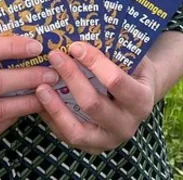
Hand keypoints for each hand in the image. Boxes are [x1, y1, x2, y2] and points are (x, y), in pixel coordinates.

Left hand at [35, 42, 157, 154]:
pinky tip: (41, 100)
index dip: (94, 62)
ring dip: (55, 107)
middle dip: (71, 77)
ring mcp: (108, 140)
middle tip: (54, 57)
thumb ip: (114, 51)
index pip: (115, 81)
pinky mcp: (91, 147)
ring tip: (40, 87)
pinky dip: (52, 118)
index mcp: (142, 100)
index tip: (75, 46)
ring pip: (76, 130)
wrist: (139, 99)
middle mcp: (127, 125)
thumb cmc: (133, 72)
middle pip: (92, 104)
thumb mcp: (133, 59)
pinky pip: (67, 135)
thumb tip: (80, 35)